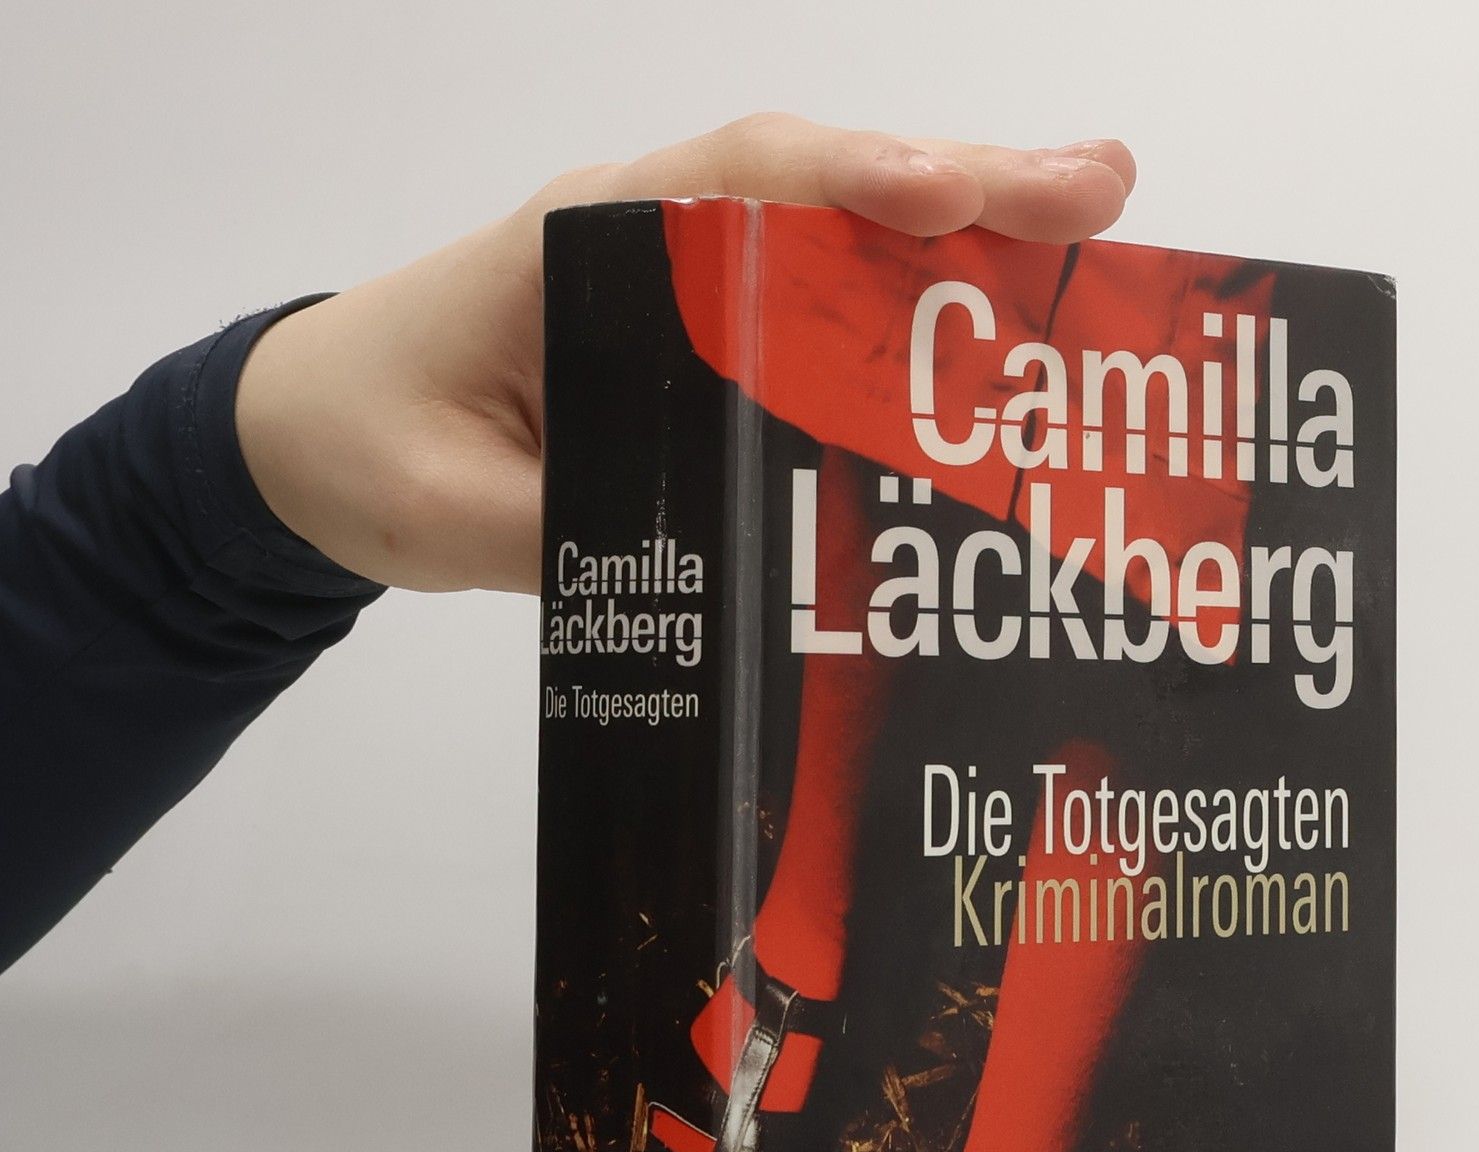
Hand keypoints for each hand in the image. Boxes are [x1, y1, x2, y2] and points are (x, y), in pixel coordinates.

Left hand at [233, 115, 1134, 594]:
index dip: (851, 187)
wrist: (310, 438)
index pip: (734, 186)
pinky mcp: (705, 340)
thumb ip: (577, 532)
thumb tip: (721, 577)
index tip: (950, 201)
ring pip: (842, 237)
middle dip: (969, 190)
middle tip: (1105, 195)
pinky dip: (917, 311)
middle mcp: (653, 239)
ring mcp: (687, 284)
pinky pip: (822, 307)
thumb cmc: (367, 445)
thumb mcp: (454, 508)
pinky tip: (1004, 339)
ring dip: (970, 239)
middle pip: (825, 189)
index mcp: (583, 245)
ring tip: (1098, 241)